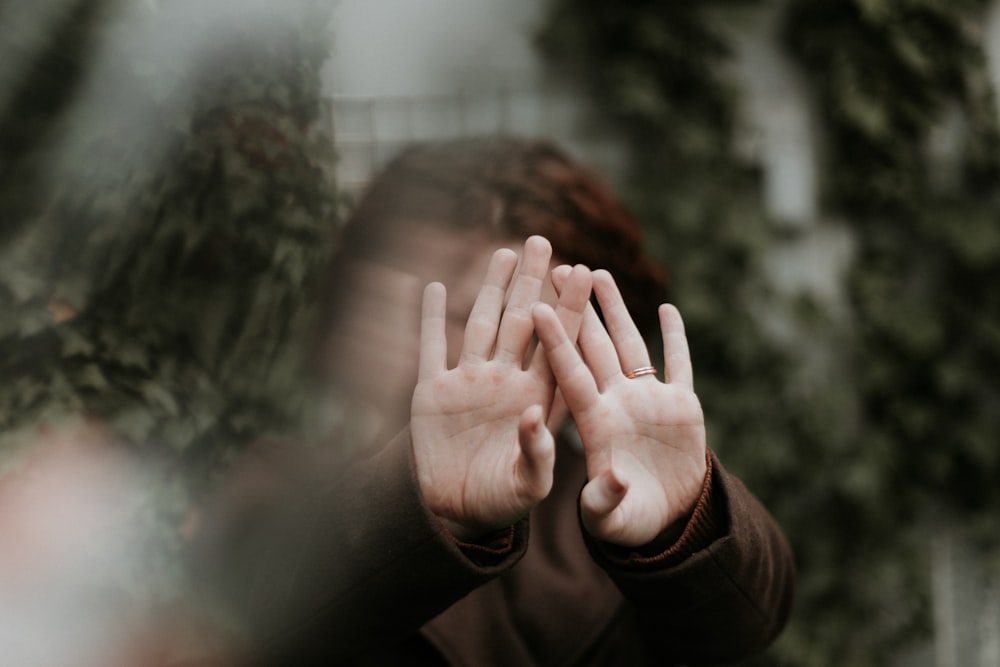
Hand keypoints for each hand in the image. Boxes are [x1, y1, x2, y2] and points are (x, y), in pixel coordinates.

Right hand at [410, 236, 591, 539]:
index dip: (570, 308)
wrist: (456, 513)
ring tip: (505, 252)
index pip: (558, 345)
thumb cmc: (503, 503)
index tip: (586, 272)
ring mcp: (470, 383)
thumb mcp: (528, 485)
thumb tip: (536, 417)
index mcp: (537, 399)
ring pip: (483, 324)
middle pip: (523, 322)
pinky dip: (432, 318)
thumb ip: (538, 454)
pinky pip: (432, 347)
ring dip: (492, 289)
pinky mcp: (433, 392)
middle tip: (544, 242)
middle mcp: (506, 382)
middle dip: (533, 283)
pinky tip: (436, 287)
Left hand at [533, 269, 706, 547]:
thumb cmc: (625, 522)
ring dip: (616, 310)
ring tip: (599, 273)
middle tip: (560, 267)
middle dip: (579, 307)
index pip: (570, 374)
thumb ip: (604, 499)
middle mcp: (617, 403)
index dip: (556, 341)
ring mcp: (648, 401)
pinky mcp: (681, 406)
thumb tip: (613, 478)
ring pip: (629, 344)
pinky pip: (679, 364)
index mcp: (594, 423)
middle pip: (593, 346)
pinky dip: (676, 338)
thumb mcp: (609, 518)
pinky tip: (667, 309)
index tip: (538, 307)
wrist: (663, 522)